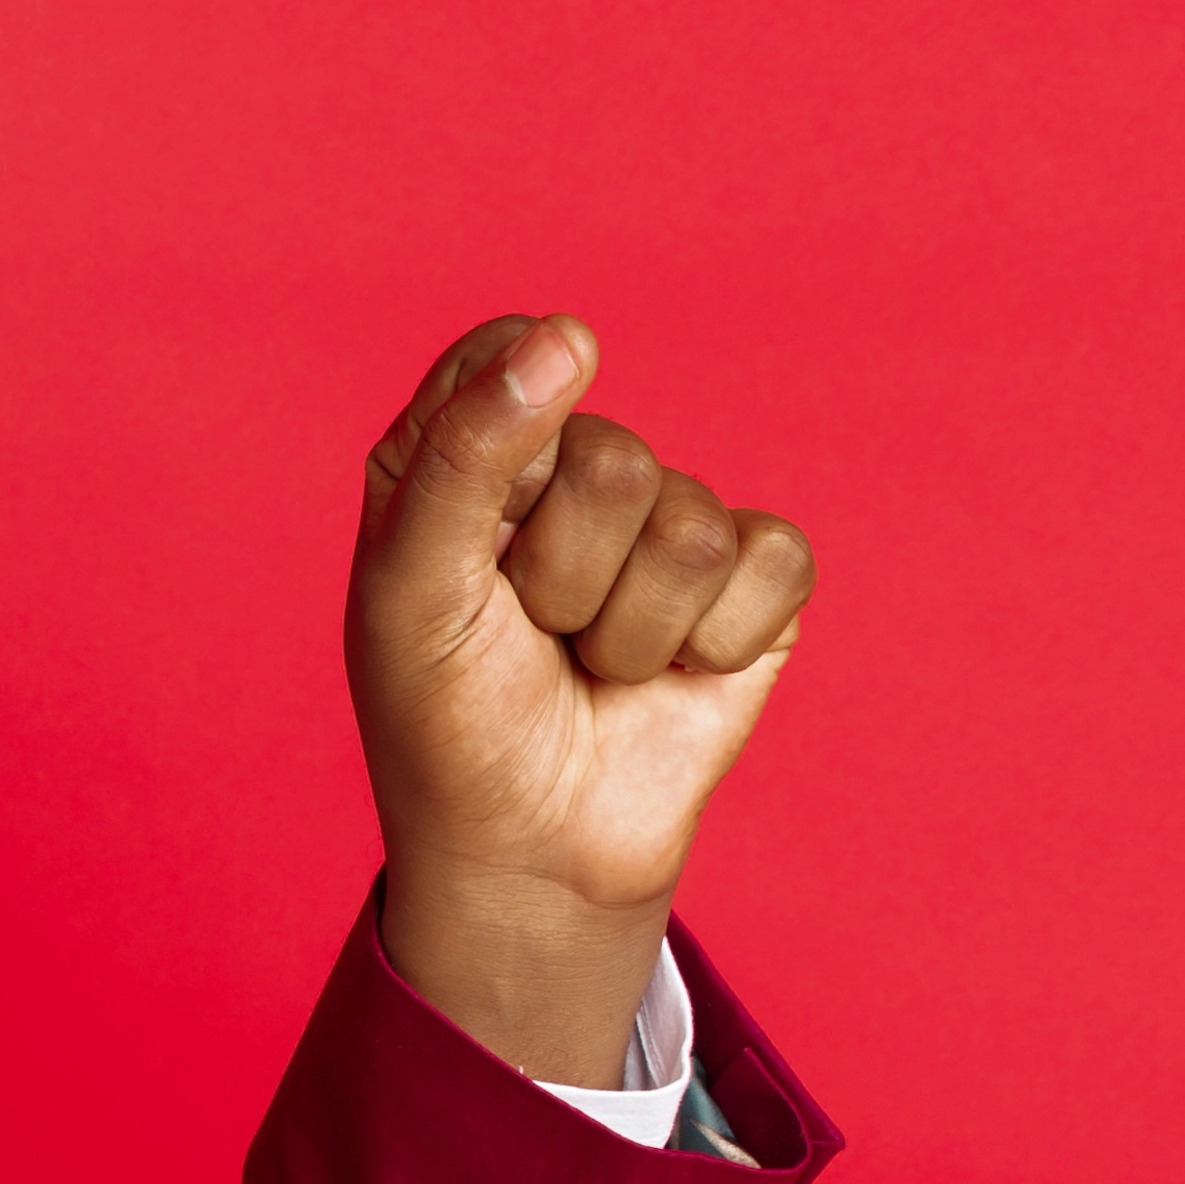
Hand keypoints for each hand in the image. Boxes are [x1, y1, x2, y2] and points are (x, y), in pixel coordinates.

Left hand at [349, 316, 810, 1085]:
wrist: (527, 851)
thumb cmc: (446, 717)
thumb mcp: (412, 584)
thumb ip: (467, 449)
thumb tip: (570, 332)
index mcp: (474, 440)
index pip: (513, 358)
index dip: (503, 455)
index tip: (471, 546)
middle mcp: (576, 464)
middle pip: (614, 463)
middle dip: (563, 578)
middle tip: (530, 636)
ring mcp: (670, 520)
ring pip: (691, 529)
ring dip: (628, 632)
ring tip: (587, 667)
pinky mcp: (753, 582)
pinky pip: (772, 563)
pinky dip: (713, 646)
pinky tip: (667, 678)